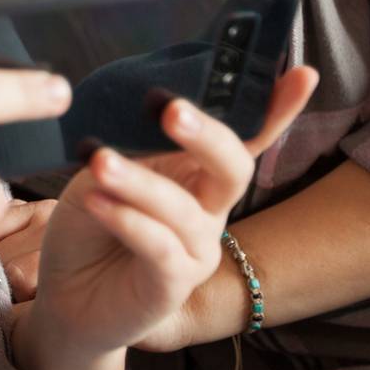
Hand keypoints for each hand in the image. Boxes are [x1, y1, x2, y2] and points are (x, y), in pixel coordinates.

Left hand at [19, 67, 317, 356]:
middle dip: (207, 134)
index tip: (303, 73)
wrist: (66, 296)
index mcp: (197, 173)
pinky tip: (97, 203)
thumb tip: (144, 107)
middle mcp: (210, 210)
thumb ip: (129, 143)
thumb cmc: (89, 223)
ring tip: (99, 161)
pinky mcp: (173, 284)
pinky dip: (128, 220)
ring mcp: (197, 249)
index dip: (277, 108)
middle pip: (233, 167)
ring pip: (184, 209)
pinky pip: (160, 247)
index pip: (245, 137)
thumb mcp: (102, 170)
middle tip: (171, 109)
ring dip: (140, 181)